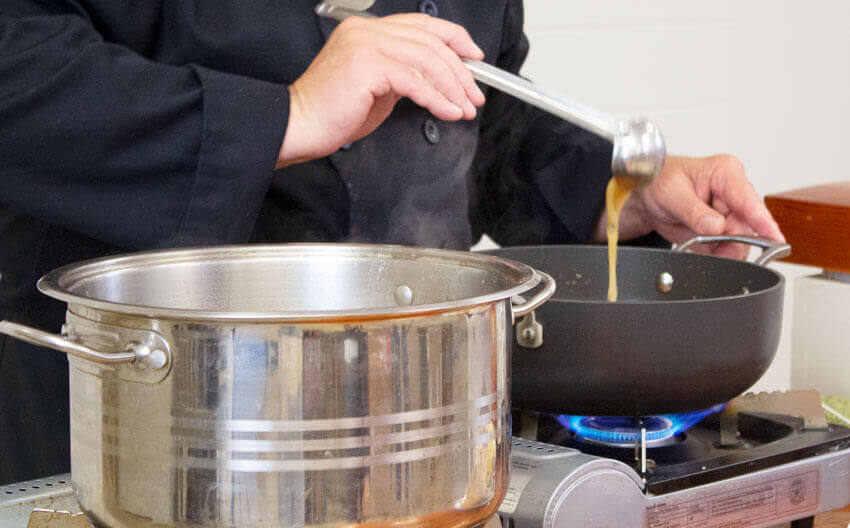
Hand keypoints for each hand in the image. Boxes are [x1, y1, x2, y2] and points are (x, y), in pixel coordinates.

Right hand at [276, 14, 485, 167]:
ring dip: (453, 88)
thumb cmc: (334, 111)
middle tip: (474, 95)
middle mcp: (367, 30)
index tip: (474, 58)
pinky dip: (438, 99)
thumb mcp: (378, 88)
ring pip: (427, 60)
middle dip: (460, 72)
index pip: (422, 24)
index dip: (454, 38)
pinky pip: (415, 81)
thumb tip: (436, 80)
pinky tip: (448, 112)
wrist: (302, 125)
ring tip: (465, 108)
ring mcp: (367, 44)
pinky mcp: (368, 65)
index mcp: (368, 29)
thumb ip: (403, 75)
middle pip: (430, 42)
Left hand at [594, 154, 784, 258]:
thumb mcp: (671, 192)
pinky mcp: (722, 231)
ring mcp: (729, 214)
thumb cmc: (658, 181)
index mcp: (726, 173)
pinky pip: (726, 249)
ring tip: (696, 239)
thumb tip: (716, 227)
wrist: (644, 196)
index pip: (749, 200)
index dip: (762, 221)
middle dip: (732, 241)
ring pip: (739, 241)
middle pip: (748, 226)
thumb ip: (694, 211)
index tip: (774, 239)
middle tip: (711, 246)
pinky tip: (697, 243)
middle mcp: (733, 194)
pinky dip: (714, 253)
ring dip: (721, 249)